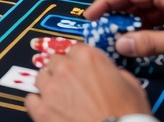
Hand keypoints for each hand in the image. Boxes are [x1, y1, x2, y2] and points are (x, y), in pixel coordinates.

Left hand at [26, 45, 150, 121]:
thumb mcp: (132, 86)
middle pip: (55, 60)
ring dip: (49, 84)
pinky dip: (39, 103)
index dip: (80, 59)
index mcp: (88, 58)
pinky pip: (32, 99)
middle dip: (63, 70)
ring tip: (60, 97)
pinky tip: (49, 109)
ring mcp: (51, 89)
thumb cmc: (127, 116)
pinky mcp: (42, 111)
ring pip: (41, 77)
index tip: (82, 67)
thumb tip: (110, 74)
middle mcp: (66, 69)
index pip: (75, 48)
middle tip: (73, 85)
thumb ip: (114, 72)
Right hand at [84, 0, 163, 66]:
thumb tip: (123, 43)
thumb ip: (150, 43)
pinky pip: (158, 15)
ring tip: (119, 39)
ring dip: (132, 22)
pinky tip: (141, 40)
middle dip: (117, 14)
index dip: (106, 2)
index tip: (91, 15)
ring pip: (146, 7)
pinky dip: (147, 26)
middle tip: (102, 31)